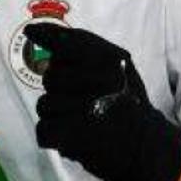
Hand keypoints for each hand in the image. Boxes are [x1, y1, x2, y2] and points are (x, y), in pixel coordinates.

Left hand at [25, 23, 180, 180]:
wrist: (149, 150)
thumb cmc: (130, 106)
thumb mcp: (119, 68)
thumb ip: (84, 49)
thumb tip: (36, 30)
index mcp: (111, 60)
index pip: (69, 41)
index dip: (46, 35)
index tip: (31, 32)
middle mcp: (100, 79)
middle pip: (50, 76)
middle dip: (58, 90)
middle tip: (80, 103)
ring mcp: (86, 107)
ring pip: (44, 105)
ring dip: (57, 117)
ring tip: (81, 123)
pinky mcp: (75, 135)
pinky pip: (44, 130)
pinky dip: (53, 138)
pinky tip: (72, 139)